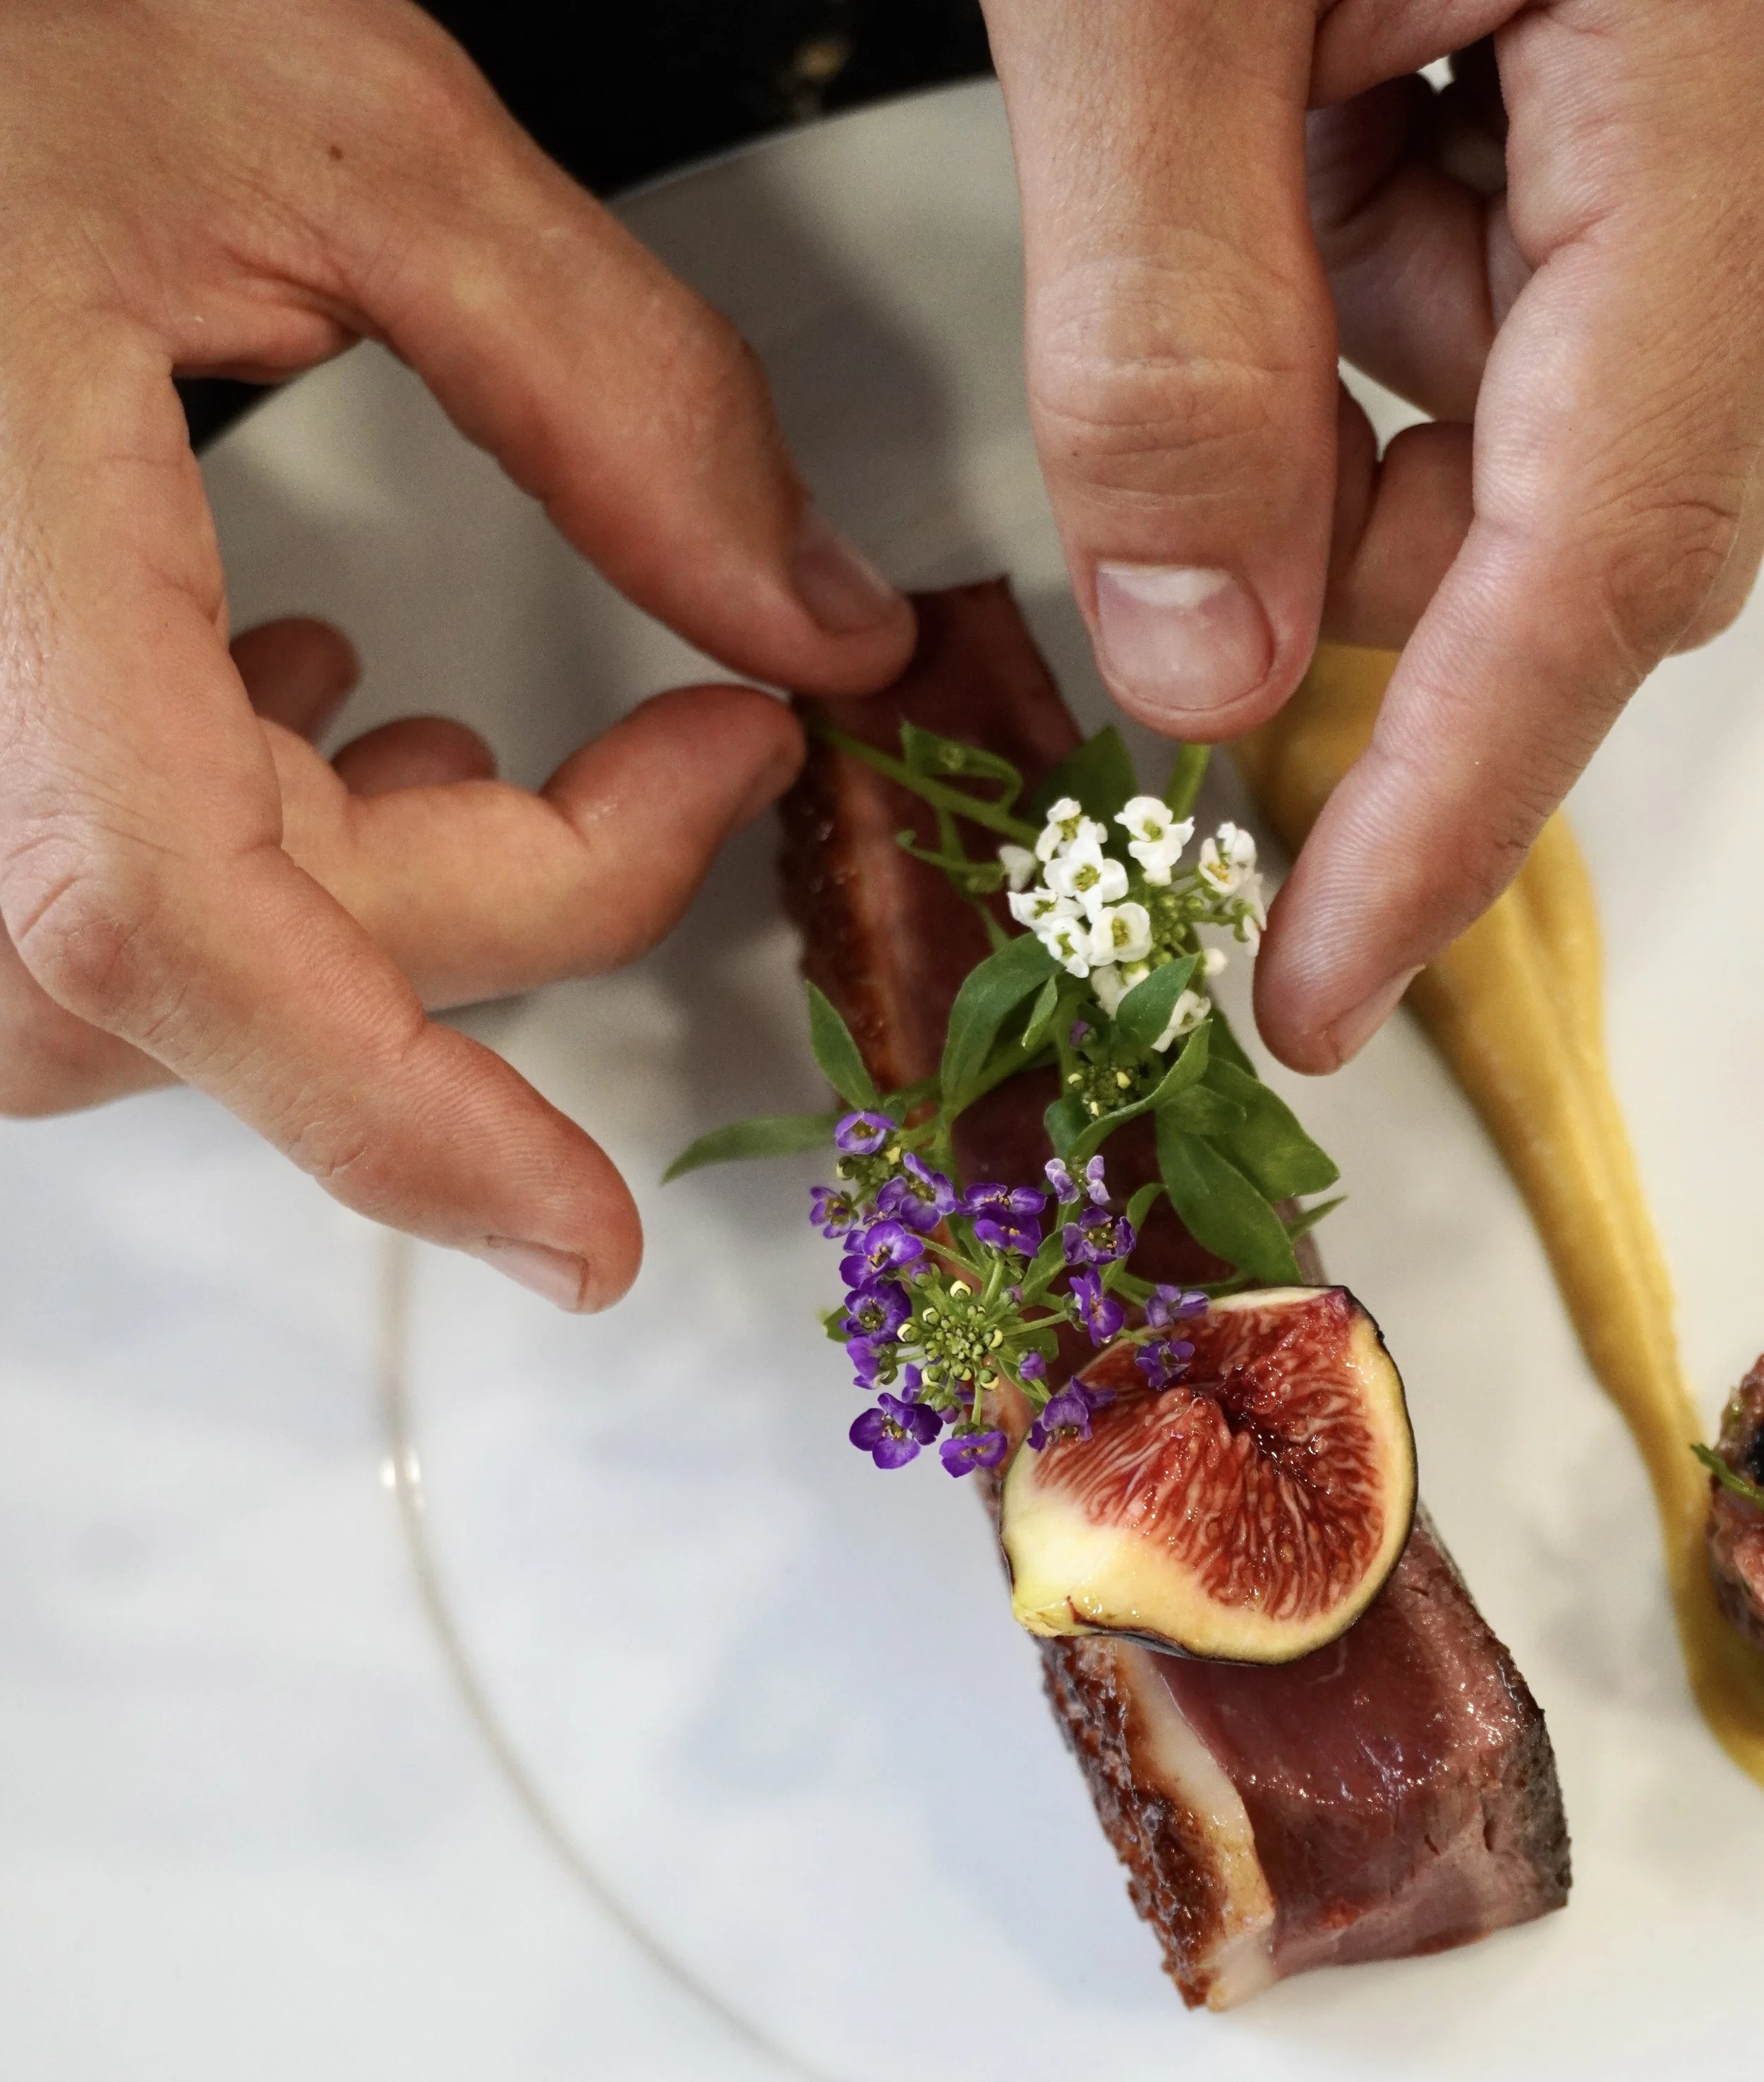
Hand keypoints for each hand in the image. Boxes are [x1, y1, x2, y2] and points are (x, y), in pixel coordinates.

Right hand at [0, 0, 912, 1307]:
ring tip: (480, 746)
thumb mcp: (334, 124)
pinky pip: (87, 889)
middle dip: (511, 893)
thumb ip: (613, 387)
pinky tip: (301, 706)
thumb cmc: (1, 5)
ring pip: (161, 968)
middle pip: (243, 964)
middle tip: (702, 754)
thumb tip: (814, 622)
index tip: (586, 1234)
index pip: (195, 941)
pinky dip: (241, 853)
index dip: (407, 1123)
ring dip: (362, 900)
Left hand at [983, 0, 1763, 1067]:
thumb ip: (1171, 333)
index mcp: (1703, 53)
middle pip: (1593, 513)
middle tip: (1184, 505)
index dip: (1451, 804)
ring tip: (1239, 168)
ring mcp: (1670, 108)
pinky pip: (1475, 296)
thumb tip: (1206, 666)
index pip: (1607, 542)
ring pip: (1516, 424)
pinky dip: (1341, 299)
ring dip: (1327, 409)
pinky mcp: (1584, 84)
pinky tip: (1284, 140)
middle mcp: (1728, 110)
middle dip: (1362, 571)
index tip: (1316, 991)